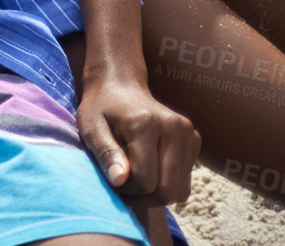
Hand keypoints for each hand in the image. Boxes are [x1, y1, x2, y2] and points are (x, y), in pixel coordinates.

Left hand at [77, 71, 200, 206]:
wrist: (120, 85)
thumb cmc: (100, 108)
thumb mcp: (90, 127)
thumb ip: (105, 153)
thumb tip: (119, 180)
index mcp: (146, 124)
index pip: (145, 180)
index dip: (126, 190)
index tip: (112, 181)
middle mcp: (174, 128)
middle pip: (168, 190)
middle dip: (143, 199)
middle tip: (123, 190)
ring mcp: (189, 134)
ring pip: (180, 190)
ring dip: (156, 195)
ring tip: (134, 180)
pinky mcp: (195, 140)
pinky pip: (185, 181)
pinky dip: (167, 183)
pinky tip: (149, 168)